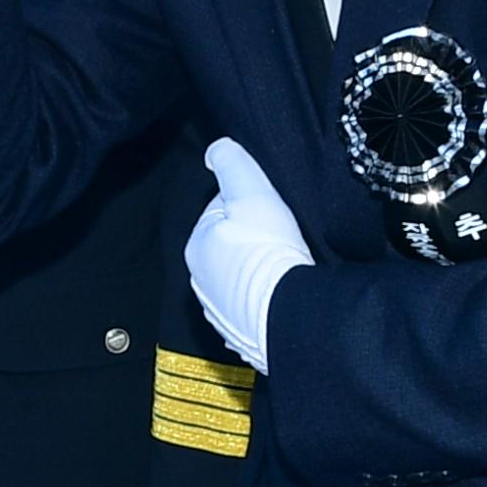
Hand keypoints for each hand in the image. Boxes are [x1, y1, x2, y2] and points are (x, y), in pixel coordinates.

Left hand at [184, 139, 310, 372]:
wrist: (290, 315)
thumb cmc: (269, 249)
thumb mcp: (251, 190)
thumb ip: (231, 162)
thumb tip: (215, 150)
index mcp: (196, 245)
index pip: (222, 210)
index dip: (250, 204)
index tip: (273, 211)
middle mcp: (199, 282)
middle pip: (231, 246)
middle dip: (254, 239)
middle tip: (284, 238)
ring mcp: (219, 313)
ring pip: (242, 278)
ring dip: (261, 270)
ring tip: (288, 266)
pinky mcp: (241, 336)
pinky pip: (254, 308)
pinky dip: (267, 299)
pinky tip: (285, 294)